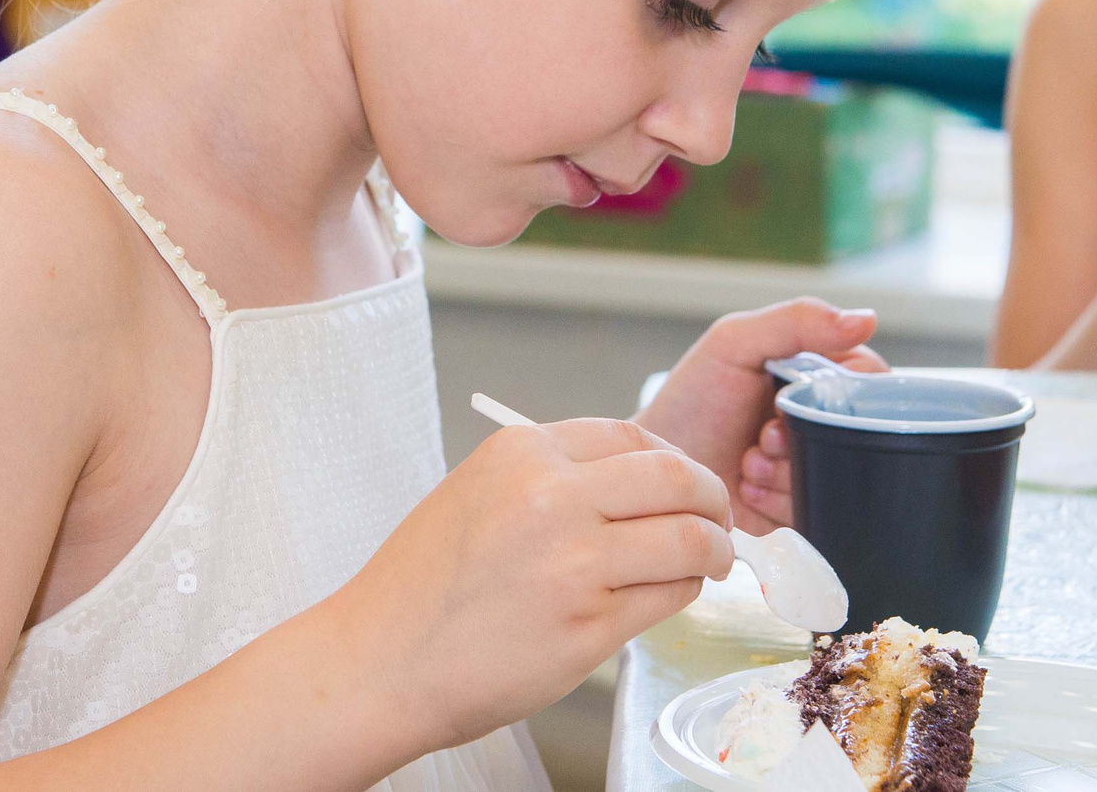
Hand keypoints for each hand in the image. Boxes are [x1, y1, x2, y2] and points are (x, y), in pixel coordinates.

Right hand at [325, 417, 732, 753]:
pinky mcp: (588, 628)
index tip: (684, 481)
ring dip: (714, 550)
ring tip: (714, 561)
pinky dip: (683, 592)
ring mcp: (574, 564)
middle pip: (676, 477)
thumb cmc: (421, 587)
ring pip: (688, 539)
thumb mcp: (477, 492)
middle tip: (718, 518)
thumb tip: (633, 481)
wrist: (377, 663)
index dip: (672, 459)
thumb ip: (550, 478)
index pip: (633, 434)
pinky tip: (672, 594)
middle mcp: (552, 498)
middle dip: (712, 498)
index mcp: (523, 453)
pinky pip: (668, 597)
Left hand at [640, 298, 883, 533]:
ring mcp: (815, 465)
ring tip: (748, 462)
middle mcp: (824, 421)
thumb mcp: (735, 343)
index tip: (791, 403)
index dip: (843, 397)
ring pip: (839, 476)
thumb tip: (866, 318)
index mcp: (817, 375)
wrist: (657, 467)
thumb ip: (796, 322)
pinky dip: (780, 502)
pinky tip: (748, 489)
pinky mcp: (802, 507)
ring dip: (789, 473)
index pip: (872, 380)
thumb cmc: (692, 400)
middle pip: (858, 434)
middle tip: (765, 436)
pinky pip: (819, 511)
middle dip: (807, 439)